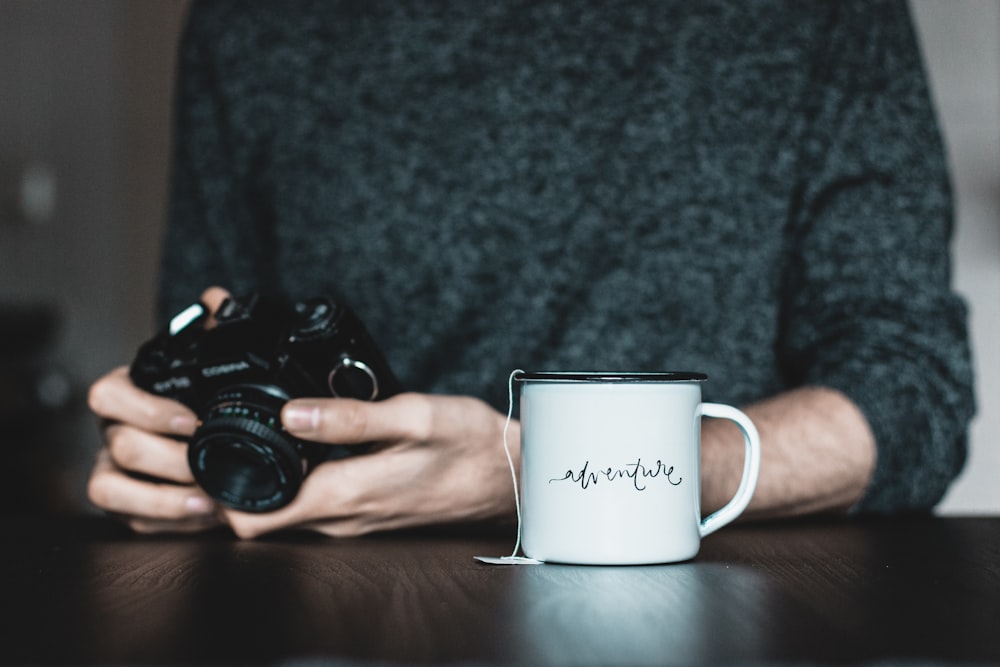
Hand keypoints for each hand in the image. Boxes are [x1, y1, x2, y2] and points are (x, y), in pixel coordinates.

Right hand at [85, 287, 231, 533]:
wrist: (216, 439)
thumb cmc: (205, 399)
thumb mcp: (213, 364)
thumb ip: (214, 329)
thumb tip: (216, 299)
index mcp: (127, 394)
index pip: (108, 395)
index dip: (147, 409)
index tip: (192, 420)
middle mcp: (112, 431)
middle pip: (118, 446)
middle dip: (168, 460)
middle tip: (210, 465)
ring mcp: (113, 469)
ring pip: (108, 488)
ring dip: (161, 499)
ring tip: (208, 500)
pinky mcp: (126, 506)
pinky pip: (131, 521)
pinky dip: (168, 522)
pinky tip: (205, 516)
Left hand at [221, 393, 519, 538]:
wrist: (512, 476)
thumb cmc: (470, 446)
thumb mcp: (413, 417)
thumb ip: (349, 417)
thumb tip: (289, 414)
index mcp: (346, 494)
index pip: (253, 517)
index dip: (216, 494)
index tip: (201, 453)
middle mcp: (343, 519)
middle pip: (260, 519)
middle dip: (227, 487)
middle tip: (211, 438)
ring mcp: (355, 521)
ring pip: (284, 514)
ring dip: (259, 484)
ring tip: (248, 437)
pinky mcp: (367, 513)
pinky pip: (312, 508)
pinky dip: (290, 484)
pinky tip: (297, 449)